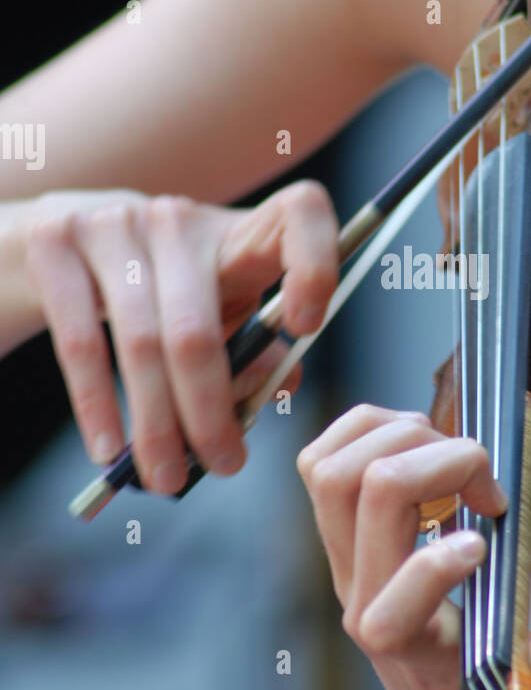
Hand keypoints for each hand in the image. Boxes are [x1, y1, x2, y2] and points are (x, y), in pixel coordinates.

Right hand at [20, 181, 338, 491]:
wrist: (64, 242)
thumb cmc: (164, 289)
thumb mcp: (219, 308)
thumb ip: (260, 348)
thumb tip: (283, 385)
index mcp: (238, 231)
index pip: (300, 212)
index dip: (313, 265)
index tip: (306, 327)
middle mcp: (179, 221)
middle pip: (198, 328)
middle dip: (210, 413)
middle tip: (225, 465)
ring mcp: (113, 225)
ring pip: (141, 344)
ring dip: (157, 425)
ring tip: (166, 477)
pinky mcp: (57, 243)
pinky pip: (82, 343)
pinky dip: (97, 407)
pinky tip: (108, 450)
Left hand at [297, 404, 530, 689]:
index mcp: (404, 644)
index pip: (390, 608)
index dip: (438, 566)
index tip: (488, 545)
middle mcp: (359, 595)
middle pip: (368, 494)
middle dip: (441, 463)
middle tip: (488, 485)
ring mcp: (338, 557)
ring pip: (334, 469)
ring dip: (402, 437)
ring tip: (452, 455)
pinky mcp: (333, 527)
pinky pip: (320, 458)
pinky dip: (367, 429)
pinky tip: (418, 440)